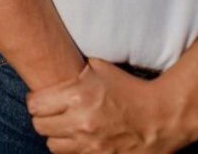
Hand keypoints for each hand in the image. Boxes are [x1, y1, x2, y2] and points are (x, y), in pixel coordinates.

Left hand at [28, 59, 197, 152]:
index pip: (35, 105)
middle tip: (52, 113)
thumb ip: (73, 67)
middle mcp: (81, 123)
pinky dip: (72, 149)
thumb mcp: (99, 68)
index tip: (42, 99)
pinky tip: (79, 139)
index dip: (36, 102)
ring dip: (56, 136)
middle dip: (43, 118)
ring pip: (52, 145)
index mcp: (78, 97)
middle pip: (39, 126)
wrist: (162, 116)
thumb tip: (51, 54)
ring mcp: (91, 145)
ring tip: (65, 127)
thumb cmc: (129, 87)